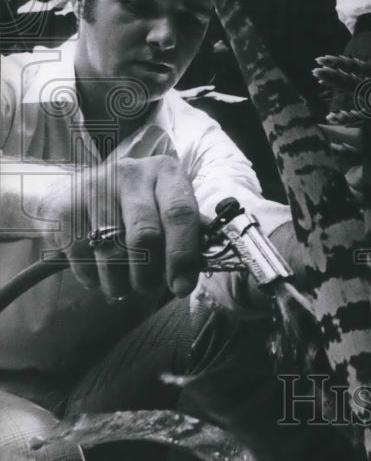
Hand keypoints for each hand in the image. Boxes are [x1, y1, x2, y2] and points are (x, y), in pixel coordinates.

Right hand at [44, 155, 200, 299]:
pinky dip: (93, 277)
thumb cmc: (138, 208)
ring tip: (123, 287)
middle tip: (148, 289)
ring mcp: (95, 185)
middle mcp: (131, 172)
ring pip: (112, 251)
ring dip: (120, 282)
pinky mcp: (67, 205)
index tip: (181, 287)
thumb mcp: (167, 208)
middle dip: (149, 274)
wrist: (81, 193)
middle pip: (145, 235)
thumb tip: (213, 260)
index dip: (183, 255)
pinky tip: (99, 275)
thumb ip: (191, 232)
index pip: (180, 213)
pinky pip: (82, 256)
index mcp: (166, 172)